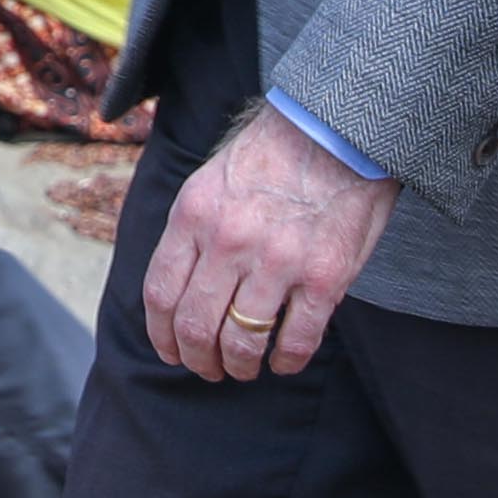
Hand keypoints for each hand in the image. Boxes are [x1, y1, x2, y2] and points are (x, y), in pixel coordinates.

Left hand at [144, 104, 393, 378]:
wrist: (337, 129)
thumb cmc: (272, 155)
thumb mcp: (210, 181)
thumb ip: (192, 232)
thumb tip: (178, 287)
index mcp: (194, 215)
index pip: (161, 293)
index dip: (161, 336)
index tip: (170, 352)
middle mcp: (229, 241)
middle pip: (195, 325)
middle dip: (198, 359)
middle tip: (209, 369)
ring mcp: (278, 261)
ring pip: (242, 341)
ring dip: (239, 366)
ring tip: (244, 369)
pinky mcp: (325, 277)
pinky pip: (297, 340)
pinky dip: (286, 362)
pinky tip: (283, 362)